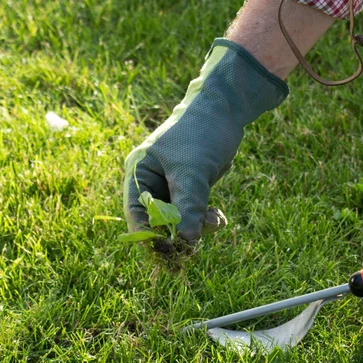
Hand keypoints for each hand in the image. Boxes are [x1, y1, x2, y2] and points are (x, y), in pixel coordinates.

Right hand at [122, 39, 287, 243]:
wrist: (226, 111)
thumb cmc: (201, 133)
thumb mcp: (193, 171)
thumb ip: (188, 206)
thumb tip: (186, 242)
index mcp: (139, 172)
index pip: (136, 213)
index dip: (149, 235)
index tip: (168, 251)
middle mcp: (151, 182)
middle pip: (157, 222)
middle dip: (177, 234)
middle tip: (195, 249)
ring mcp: (172, 187)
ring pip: (179, 221)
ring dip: (197, 227)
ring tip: (217, 220)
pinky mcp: (190, 189)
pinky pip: (193, 215)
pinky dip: (205, 220)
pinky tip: (220, 217)